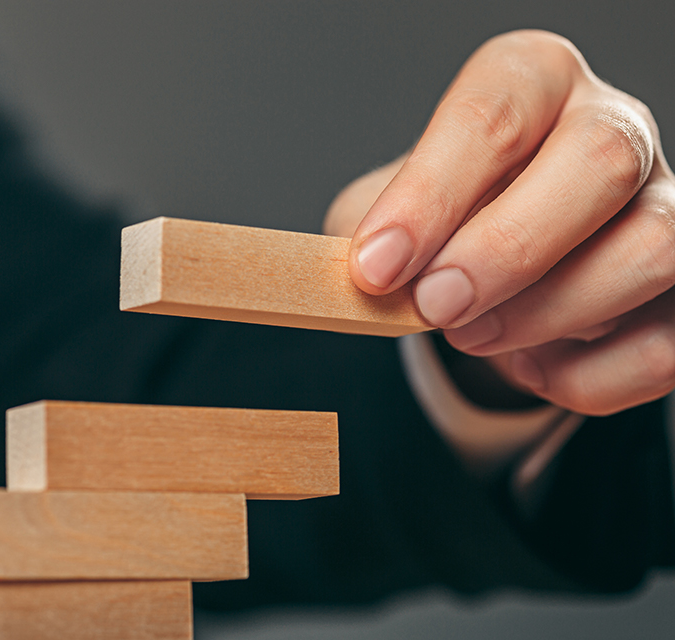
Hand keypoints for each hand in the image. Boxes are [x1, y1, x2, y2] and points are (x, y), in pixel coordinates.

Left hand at [324, 30, 674, 415]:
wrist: (486, 261)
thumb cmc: (439, 224)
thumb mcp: (387, 213)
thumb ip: (375, 233)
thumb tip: (372, 274)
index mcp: (532, 85)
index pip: (493, 115)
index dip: (430, 196)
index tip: (377, 267)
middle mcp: (611, 129)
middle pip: (600, 163)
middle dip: (506, 250)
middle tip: (435, 306)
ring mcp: (662, 206)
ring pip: (652, 248)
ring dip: (548, 313)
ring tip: (472, 337)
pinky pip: (665, 344)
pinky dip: (589, 377)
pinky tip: (530, 366)